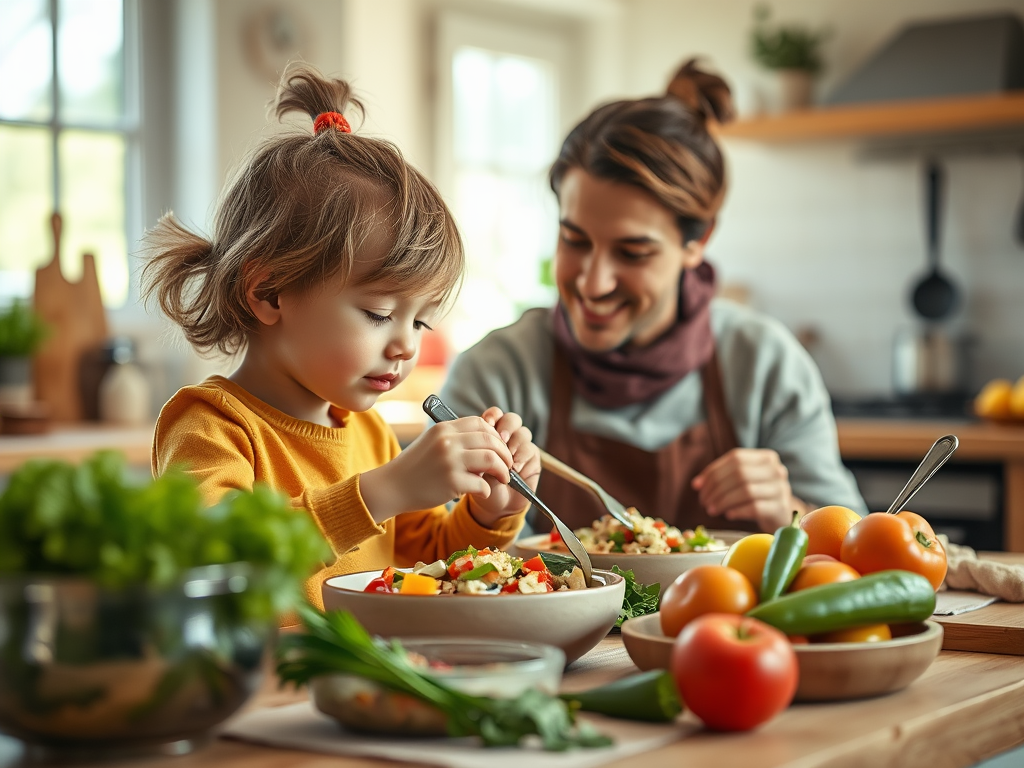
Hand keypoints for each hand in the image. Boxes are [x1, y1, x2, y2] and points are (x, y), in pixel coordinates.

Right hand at [360, 416, 515, 522]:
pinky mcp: (451, 482)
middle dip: (505, 454)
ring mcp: (450, 461)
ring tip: (504, 478)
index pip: (481, 423)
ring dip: (503, 471)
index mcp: (444, 428)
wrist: (392, 487)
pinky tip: (483, 492)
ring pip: (491, 459)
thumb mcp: (432, 442)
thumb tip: (488, 441)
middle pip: (491, 440)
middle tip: (508, 466)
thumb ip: (455, 438)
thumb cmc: (415, 467)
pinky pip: (482, 484)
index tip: (499, 448)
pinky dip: (487, 489)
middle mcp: (447, 441)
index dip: (496, 436)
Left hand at [468, 407, 540, 524]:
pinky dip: (523, 458)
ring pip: (523, 433)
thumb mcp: (473, 464)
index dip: (493, 415)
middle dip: (507, 426)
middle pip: (513, 419)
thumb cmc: (478, 482)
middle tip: (501, 438)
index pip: (496, 414)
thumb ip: (479, 449)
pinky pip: (532, 450)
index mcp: (491, 432)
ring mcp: (521, 447)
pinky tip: (515, 469)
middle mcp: (508, 437)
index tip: (487, 423)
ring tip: (507, 458)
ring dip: (515, 444)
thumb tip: (484, 437)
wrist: (492, 503)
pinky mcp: (533, 459)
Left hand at [691, 448, 805, 531]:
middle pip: (739, 473)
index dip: (713, 471)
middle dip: (716, 488)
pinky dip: (737, 511)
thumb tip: (696, 484)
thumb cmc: (757, 495)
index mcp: (766, 457)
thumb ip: (721, 477)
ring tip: (711, 510)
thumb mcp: (742, 481)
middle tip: (703, 501)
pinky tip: (728, 515)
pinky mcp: (780, 507)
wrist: (781, 515)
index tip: (697, 486)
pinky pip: (755, 507)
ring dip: (723, 501)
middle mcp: (776, 469)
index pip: (735, 458)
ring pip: (746, 491)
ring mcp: (781, 488)